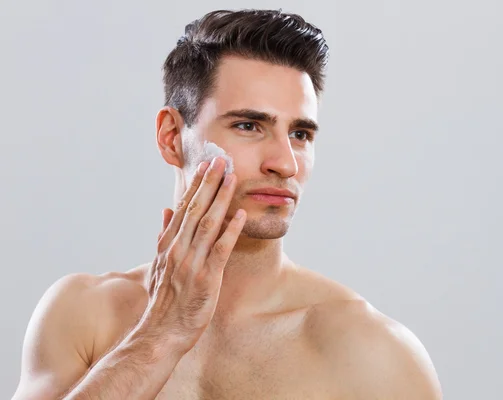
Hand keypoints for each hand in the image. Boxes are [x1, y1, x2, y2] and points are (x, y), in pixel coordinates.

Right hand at [140, 157, 245, 353]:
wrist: (161, 333)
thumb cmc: (163, 300)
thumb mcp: (157, 265)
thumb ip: (163, 236)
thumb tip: (165, 210)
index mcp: (168, 244)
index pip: (182, 207)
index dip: (195, 185)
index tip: (204, 165)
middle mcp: (178, 249)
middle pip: (195, 209)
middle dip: (209, 183)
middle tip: (220, 160)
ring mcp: (192, 263)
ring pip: (208, 223)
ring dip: (221, 199)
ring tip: (232, 177)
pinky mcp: (207, 278)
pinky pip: (221, 250)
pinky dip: (231, 231)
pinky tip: (241, 215)